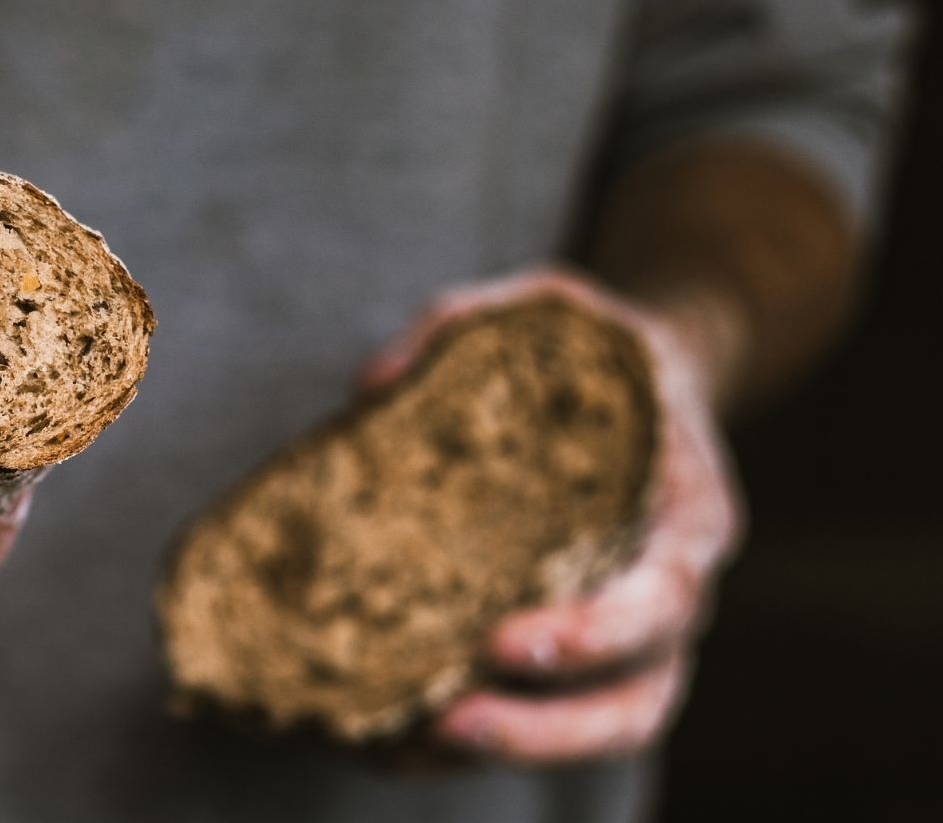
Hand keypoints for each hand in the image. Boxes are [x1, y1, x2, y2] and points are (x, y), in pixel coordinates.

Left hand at [358, 268, 743, 765]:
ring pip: (603, 727)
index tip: (506, 641)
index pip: (663, 595)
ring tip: (412, 747)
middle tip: (451, 720)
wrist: (649, 380)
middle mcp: (672, 590)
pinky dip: (481, 741)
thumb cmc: (594, 350)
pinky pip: (551, 718)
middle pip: (639, 694)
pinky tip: (396, 744)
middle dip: (549, 726)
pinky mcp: (587, 655)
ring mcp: (637, 635)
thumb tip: (372, 387)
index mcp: (684, 512)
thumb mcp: (545, 306)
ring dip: (514, 749)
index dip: (593, 632)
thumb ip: (464, 325)